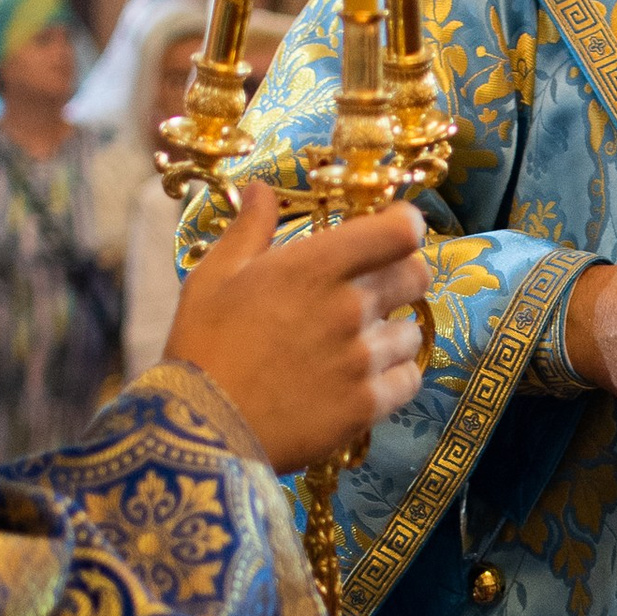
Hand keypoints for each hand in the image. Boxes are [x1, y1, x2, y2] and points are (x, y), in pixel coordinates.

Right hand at [163, 184, 429, 475]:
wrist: (199, 428)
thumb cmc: (202, 344)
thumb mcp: (215, 276)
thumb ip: (250, 229)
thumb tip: (261, 188)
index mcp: (315, 267)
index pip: (400, 231)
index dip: (403, 226)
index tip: (391, 233)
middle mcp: (349, 308)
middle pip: (417, 276)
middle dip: (402, 276)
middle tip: (374, 291)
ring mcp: (362, 359)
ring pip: (412, 333)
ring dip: (392, 334)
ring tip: (357, 346)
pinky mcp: (367, 406)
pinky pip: (409, 381)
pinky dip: (393, 379)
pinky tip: (362, 381)